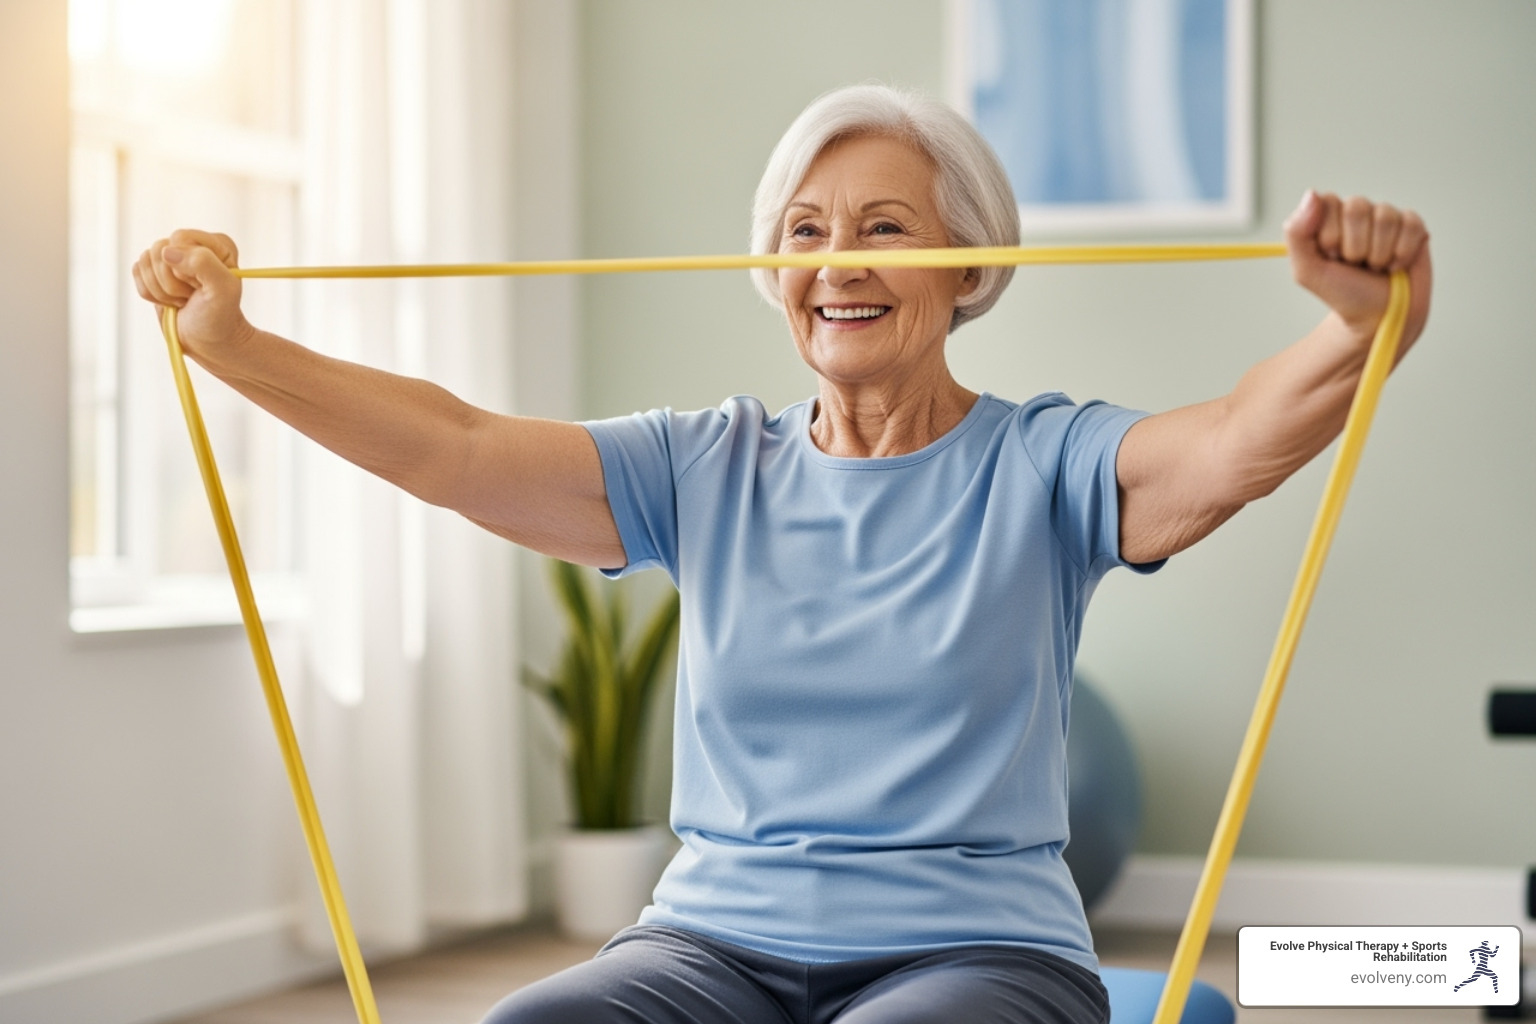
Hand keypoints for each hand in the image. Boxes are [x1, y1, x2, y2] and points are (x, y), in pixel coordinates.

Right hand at [132, 229, 254, 356]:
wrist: (208, 341)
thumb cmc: (219, 317)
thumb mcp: (222, 291)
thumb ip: (203, 263)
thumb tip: (168, 251)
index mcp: (217, 244)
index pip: (179, 239)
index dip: (183, 267)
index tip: (199, 286)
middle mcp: (194, 246)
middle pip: (159, 249)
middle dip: (171, 282)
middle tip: (190, 296)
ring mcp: (173, 258)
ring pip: (145, 260)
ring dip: (161, 290)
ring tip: (183, 300)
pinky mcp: (155, 271)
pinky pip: (136, 271)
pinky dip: (151, 293)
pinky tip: (170, 301)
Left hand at [1283, 190, 1431, 352]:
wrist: (1377, 317)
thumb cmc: (1342, 293)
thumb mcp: (1307, 271)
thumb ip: (1297, 233)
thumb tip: (1311, 193)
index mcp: (1328, 218)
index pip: (1327, 201)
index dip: (1330, 234)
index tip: (1331, 257)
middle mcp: (1357, 212)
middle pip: (1356, 207)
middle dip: (1354, 246)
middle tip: (1354, 264)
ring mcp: (1386, 218)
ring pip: (1385, 217)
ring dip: (1378, 253)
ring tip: (1374, 267)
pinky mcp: (1413, 227)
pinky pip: (1411, 226)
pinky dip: (1401, 253)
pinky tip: (1395, 266)